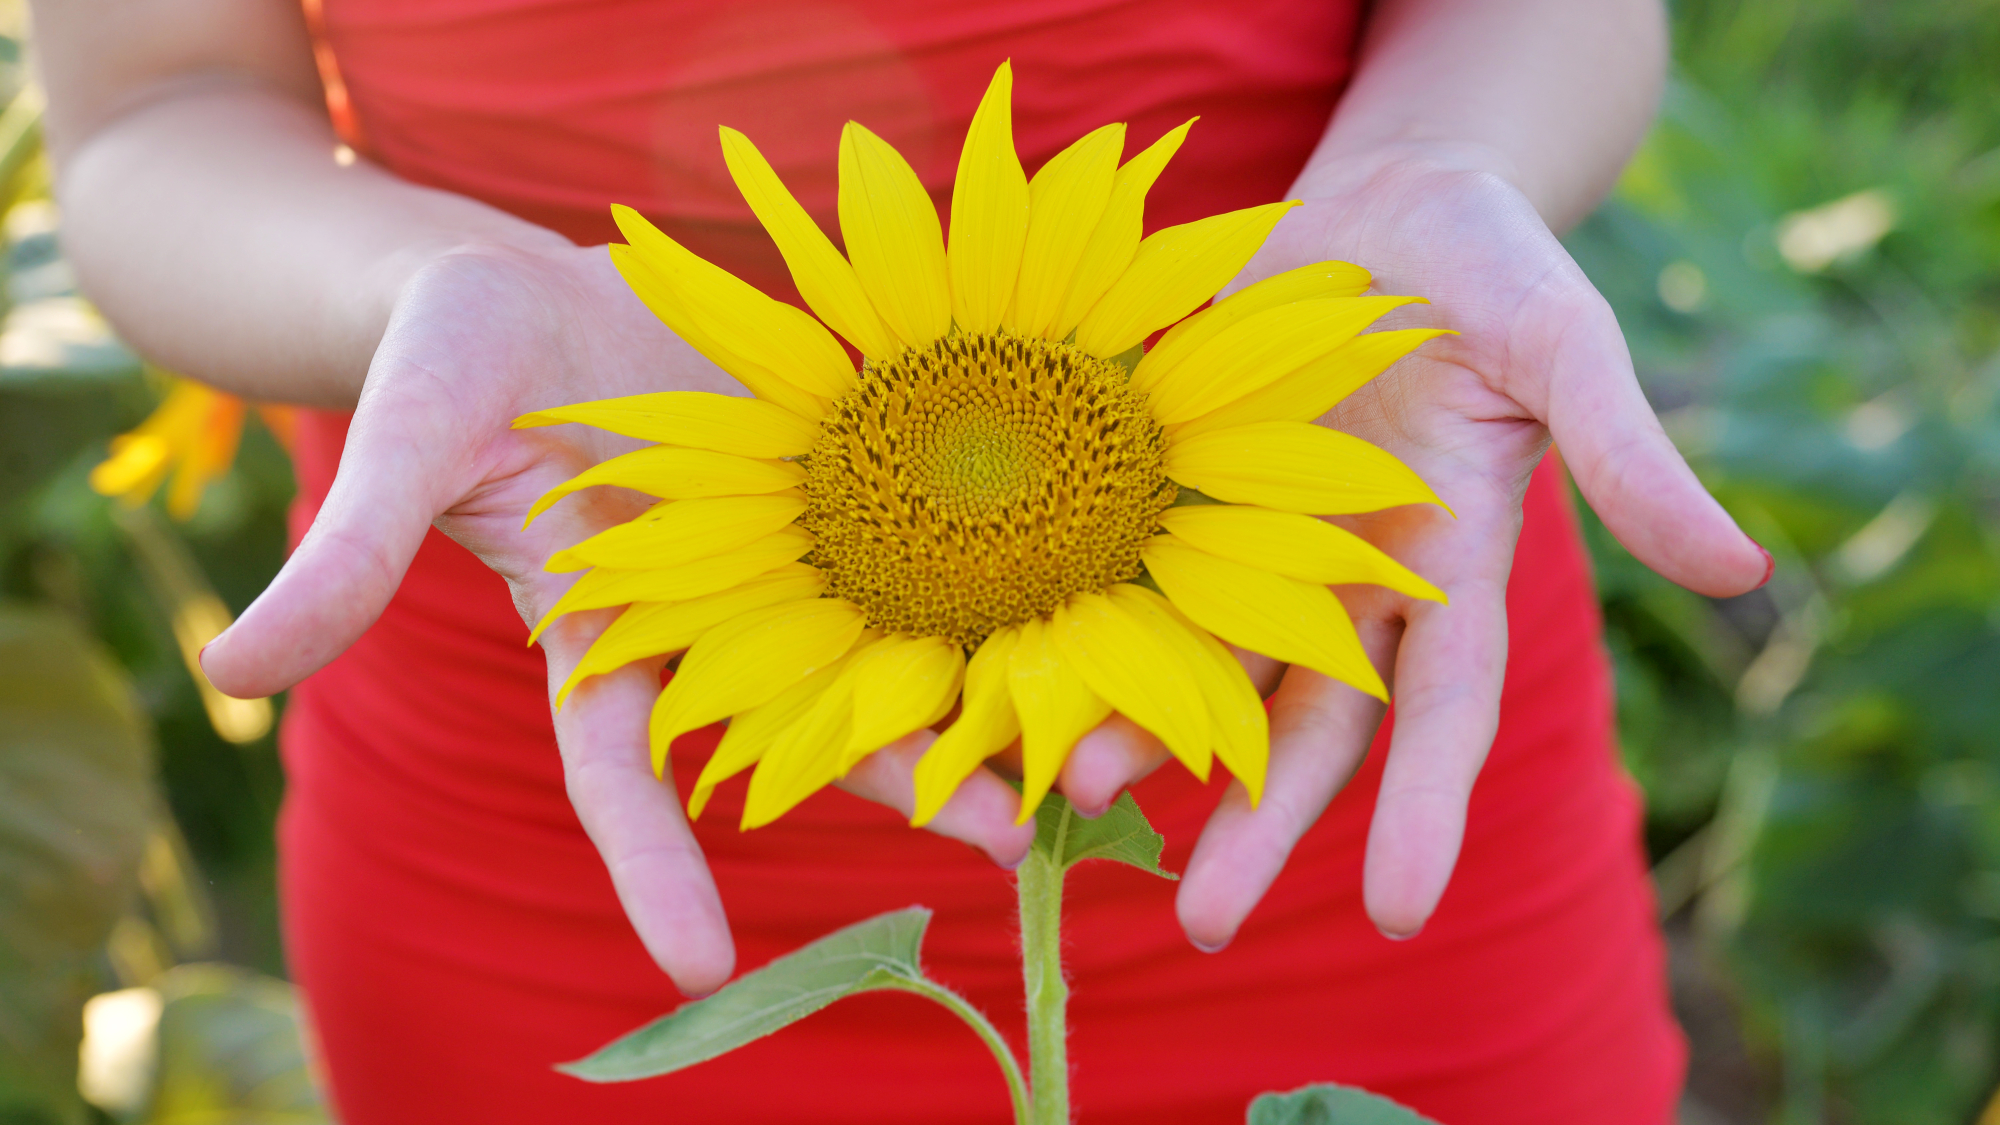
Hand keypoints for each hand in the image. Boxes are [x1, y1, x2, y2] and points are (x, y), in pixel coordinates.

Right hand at [198, 241, 1034, 996]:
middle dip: (902, 784)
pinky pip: (923, 539)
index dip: (652, 866)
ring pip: (891, 645)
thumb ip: (348, 559)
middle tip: (1005, 843)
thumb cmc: (451, 357)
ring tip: (1091, 743)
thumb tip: (231, 675)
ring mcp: (783, 555)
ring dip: (982, 692)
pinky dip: (990, 576)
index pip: (624, 775)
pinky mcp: (839, 482)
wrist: (537, 288)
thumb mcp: (404, 440)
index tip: (695, 968)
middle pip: (810, 730)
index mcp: (602, 642)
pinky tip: (1082, 598)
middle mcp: (710, 623)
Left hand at [1058, 146, 1769, 945]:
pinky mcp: (1174, 483)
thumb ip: (1627, 455)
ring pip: (1199, 663)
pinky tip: (1022, 664)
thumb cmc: (1493, 265)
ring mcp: (1253, 539)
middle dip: (1260, 823)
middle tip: (1205, 927)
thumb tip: (1743, 571)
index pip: (1442, 712)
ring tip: (1076, 791)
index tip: (1397, 911)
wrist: (1378, 204)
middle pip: (1306, 726)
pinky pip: (1127, 565)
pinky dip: (1083, 617)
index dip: (1424, 809)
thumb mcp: (1566, 342)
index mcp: (1446, 569)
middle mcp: (1344, 580)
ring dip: (1146, 730)